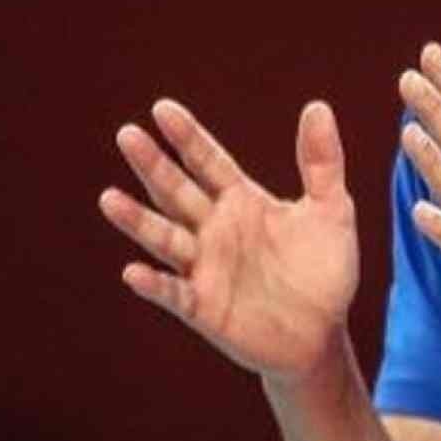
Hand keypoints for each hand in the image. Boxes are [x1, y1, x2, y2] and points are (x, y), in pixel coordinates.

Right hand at [99, 99, 358, 383]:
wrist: (322, 335)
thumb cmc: (323, 271)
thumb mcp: (332, 211)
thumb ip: (322, 163)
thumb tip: (318, 105)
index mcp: (241, 201)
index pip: (208, 162)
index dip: (187, 137)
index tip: (162, 108)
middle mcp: (215, 230)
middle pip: (177, 191)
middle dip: (154, 165)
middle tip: (127, 135)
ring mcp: (205, 268)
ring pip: (165, 239)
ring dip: (138, 220)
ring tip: (109, 198)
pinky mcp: (205, 308)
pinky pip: (174, 293)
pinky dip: (155, 284)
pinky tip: (133, 272)